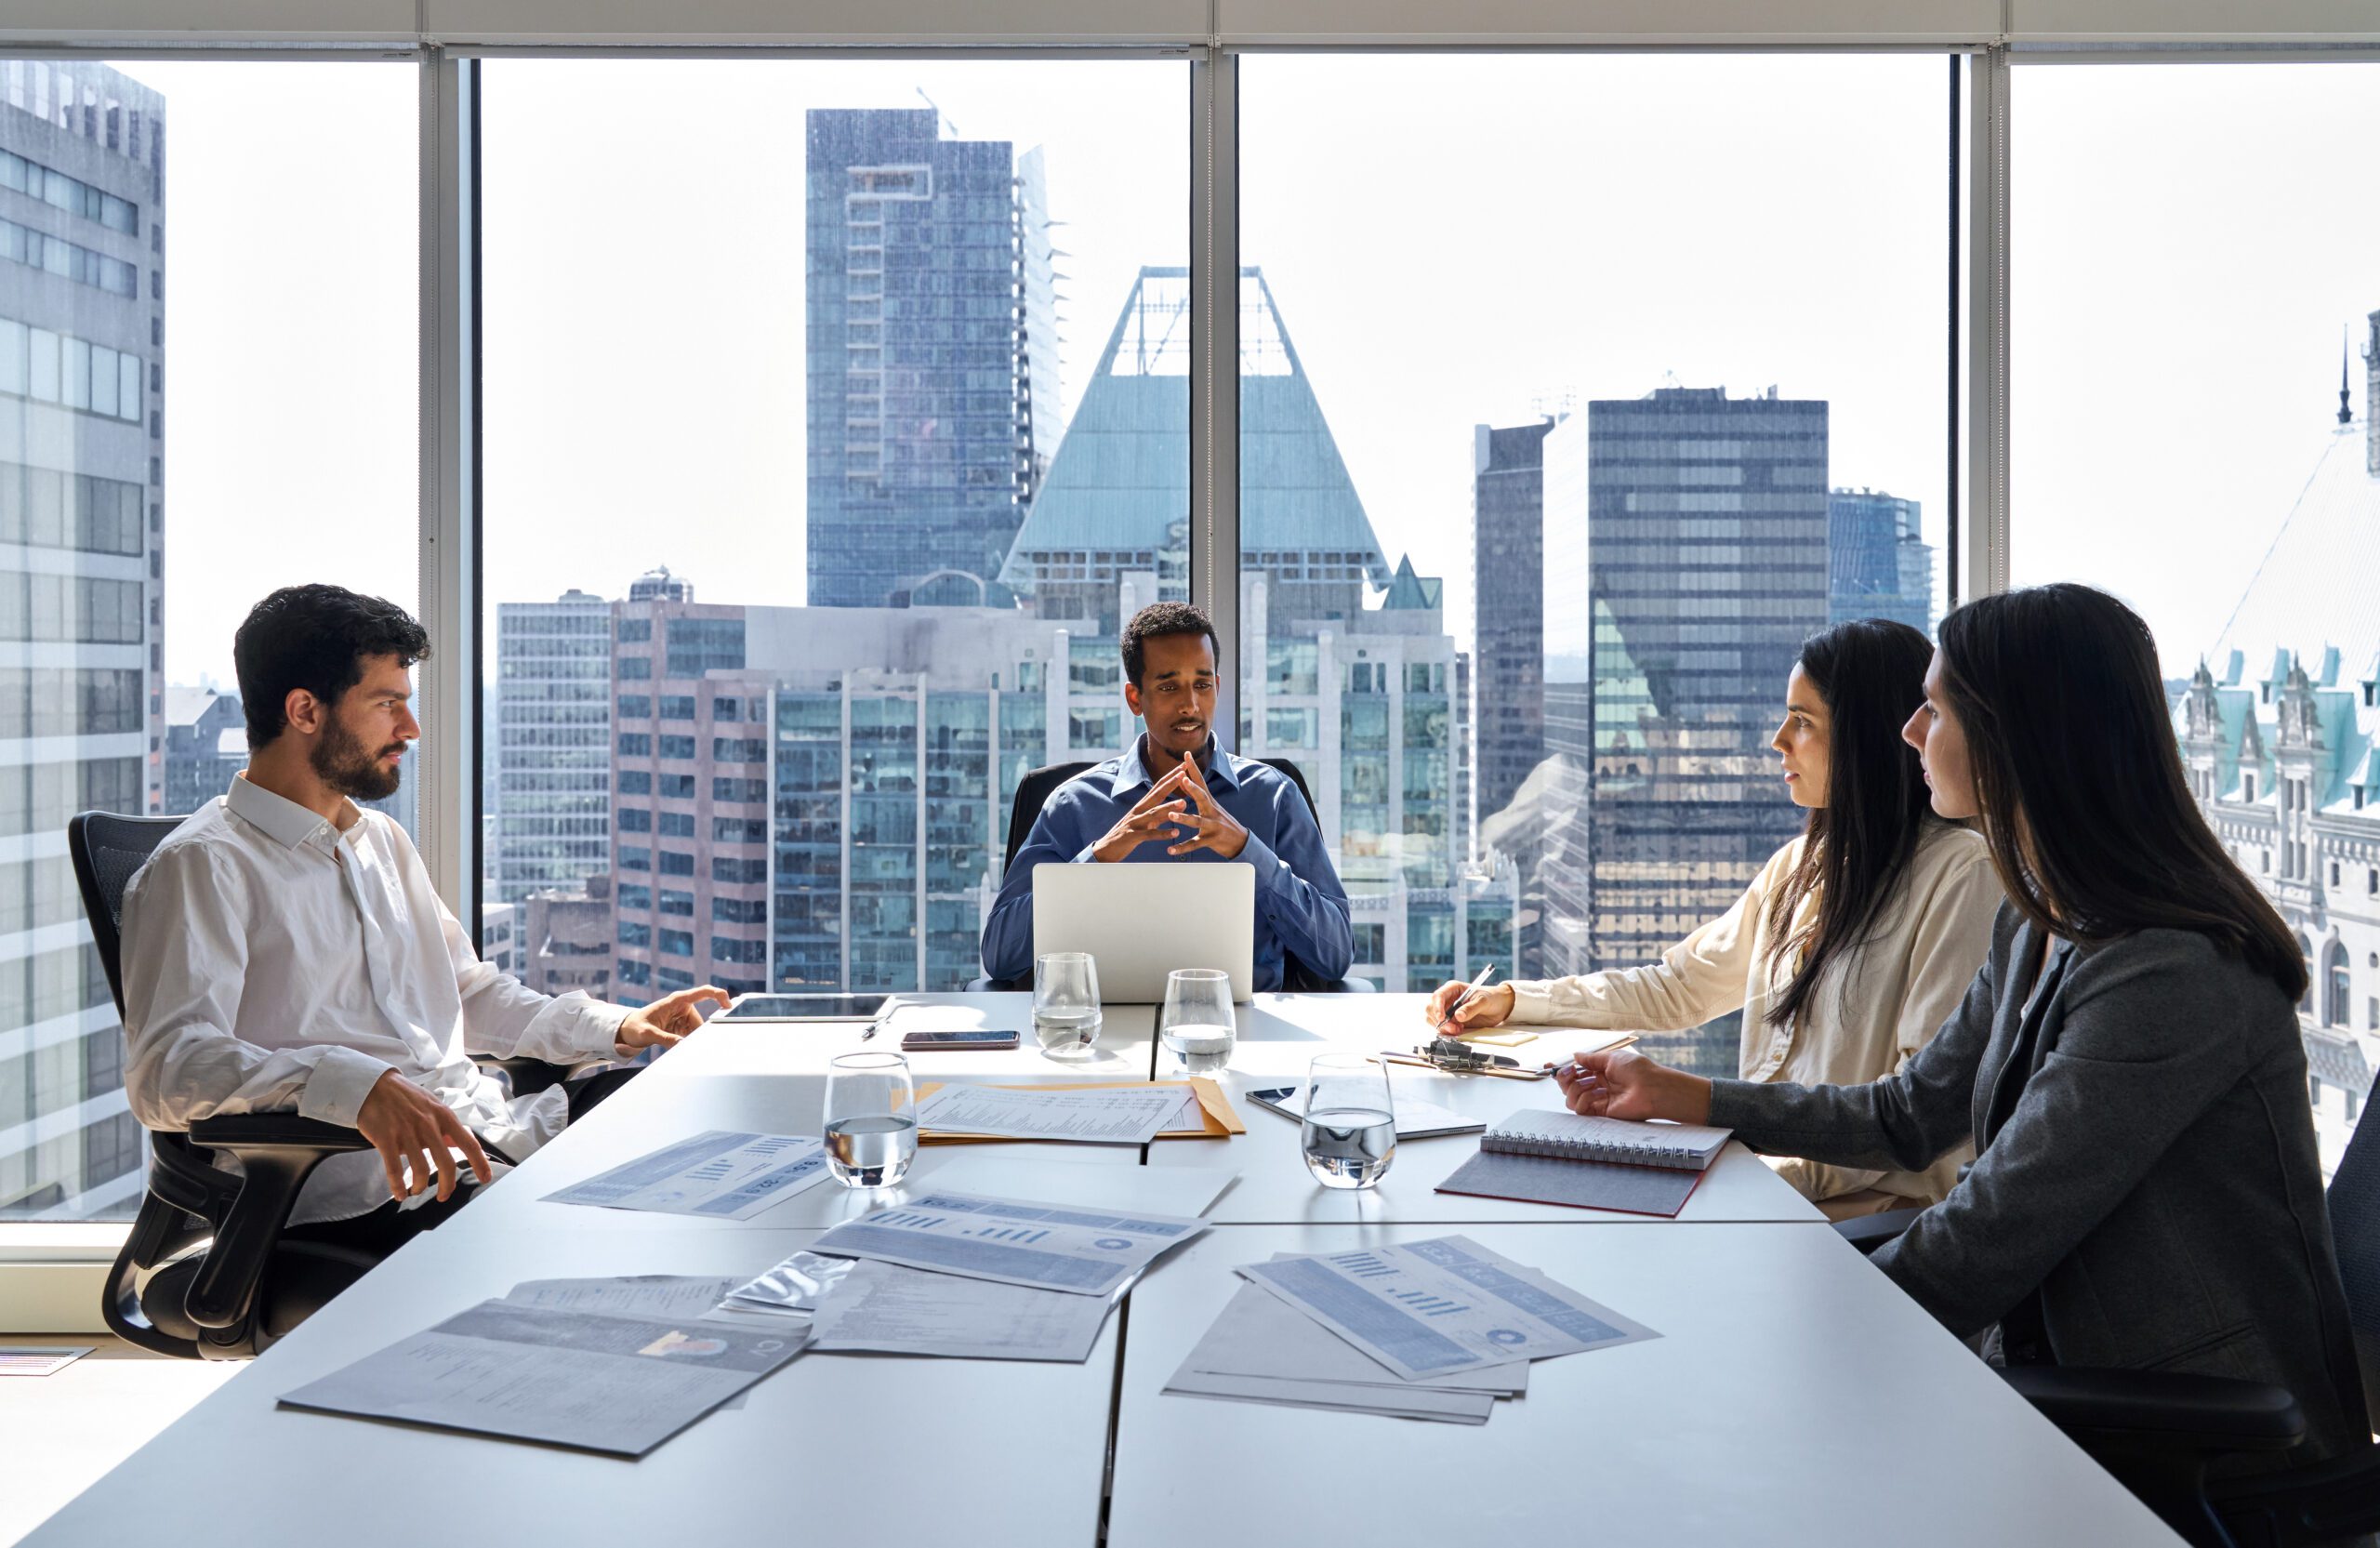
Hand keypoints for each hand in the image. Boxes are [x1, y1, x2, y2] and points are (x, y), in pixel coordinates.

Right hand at [355, 1069, 492, 1203]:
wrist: (374, 1086)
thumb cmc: (405, 1098)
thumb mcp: (433, 1106)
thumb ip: (446, 1126)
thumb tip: (461, 1142)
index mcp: (444, 1116)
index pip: (469, 1143)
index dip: (480, 1163)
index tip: (485, 1178)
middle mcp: (428, 1124)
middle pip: (446, 1163)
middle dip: (447, 1185)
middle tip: (444, 1196)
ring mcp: (407, 1132)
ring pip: (421, 1170)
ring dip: (420, 1186)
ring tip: (416, 1190)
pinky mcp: (385, 1138)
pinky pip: (394, 1169)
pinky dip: (397, 1186)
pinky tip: (399, 1193)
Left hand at [618, 983, 731, 1054]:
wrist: (627, 1030)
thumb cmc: (635, 1027)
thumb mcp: (647, 1034)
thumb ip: (665, 1039)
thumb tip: (682, 1045)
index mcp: (676, 1000)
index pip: (703, 993)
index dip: (719, 995)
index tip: (729, 1006)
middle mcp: (683, 1006)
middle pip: (701, 1021)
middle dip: (699, 1035)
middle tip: (687, 1046)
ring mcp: (683, 1017)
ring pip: (698, 1031)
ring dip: (692, 1041)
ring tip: (675, 1047)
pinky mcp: (682, 1026)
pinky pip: (692, 1036)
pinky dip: (688, 1043)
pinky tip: (677, 1047)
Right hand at [1091, 763, 1193, 861]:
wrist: (1106, 849)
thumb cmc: (1128, 834)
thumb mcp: (1147, 822)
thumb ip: (1162, 814)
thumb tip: (1181, 804)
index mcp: (1142, 806)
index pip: (1158, 787)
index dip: (1171, 776)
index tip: (1184, 765)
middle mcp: (1139, 811)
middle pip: (1157, 794)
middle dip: (1171, 783)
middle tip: (1184, 772)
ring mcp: (1135, 823)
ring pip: (1154, 813)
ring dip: (1169, 807)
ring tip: (1184, 802)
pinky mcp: (1133, 836)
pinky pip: (1150, 835)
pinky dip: (1163, 833)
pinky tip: (1175, 832)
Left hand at [1164, 751, 1247, 859]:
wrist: (1240, 841)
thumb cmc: (1222, 822)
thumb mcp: (1211, 806)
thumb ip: (1197, 794)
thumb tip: (1184, 779)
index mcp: (1210, 801)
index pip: (1201, 781)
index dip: (1193, 767)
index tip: (1186, 754)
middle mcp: (1212, 811)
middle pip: (1202, 797)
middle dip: (1192, 787)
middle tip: (1182, 778)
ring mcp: (1212, 826)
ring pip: (1197, 821)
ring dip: (1183, 818)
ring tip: (1170, 815)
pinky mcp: (1210, 840)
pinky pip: (1195, 844)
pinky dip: (1182, 847)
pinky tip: (1170, 850)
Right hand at [1425, 980, 1515, 1031]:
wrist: (1500, 1007)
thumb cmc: (1492, 998)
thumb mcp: (1483, 1001)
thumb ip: (1471, 1008)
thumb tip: (1458, 1016)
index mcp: (1453, 988)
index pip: (1438, 996)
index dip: (1437, 1007)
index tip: (1442, 1018)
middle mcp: (1448, 999)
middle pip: (1431, 1009)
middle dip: (1439, 1020)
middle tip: (1453, 1028)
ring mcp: (1448, 1010)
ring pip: (1434, 1019)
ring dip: (1443, 1027)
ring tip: (1458, 1029)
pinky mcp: (1452, 1021)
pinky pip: (1442, 1027)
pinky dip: (1447, 1031)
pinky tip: (1459, 1030)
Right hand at [1554, 1048, 1712, 1124]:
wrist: (1652, 1087)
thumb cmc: (1638, 1070)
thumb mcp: (1612, 1057)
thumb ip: (1591, 1059)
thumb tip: (1575, 1056)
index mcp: (1600, 1073)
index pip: (1575, 1073)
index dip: (1561, 1070)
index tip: (1548, 1065)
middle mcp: (1597, 1087)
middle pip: (1568, 1087)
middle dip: (1564, 1078)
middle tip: (1570, 1072)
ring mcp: (1598, 1101)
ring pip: (1570, 1099)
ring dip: (1576, 1088)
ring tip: (1592, 1083)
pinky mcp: (1601, 1114)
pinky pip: (1580, 1109)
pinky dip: (1584, 1099)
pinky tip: (1598, 1093)